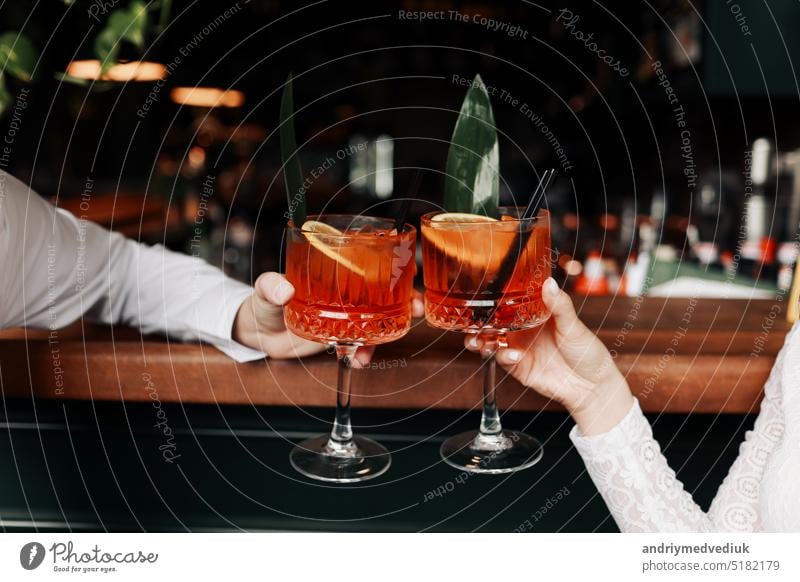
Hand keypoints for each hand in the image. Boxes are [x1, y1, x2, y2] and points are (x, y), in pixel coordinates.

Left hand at [233, 272, 423, 366]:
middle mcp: (346, 292)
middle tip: (417, 309)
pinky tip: (357, 360)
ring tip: (372, 349)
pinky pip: (360, 343)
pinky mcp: (341, 336)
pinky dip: (363, 353)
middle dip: (406, 300)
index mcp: (334, 271)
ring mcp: (346, 315)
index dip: (396, 266)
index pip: (371, 263)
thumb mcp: (265, 290)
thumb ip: (271, 287)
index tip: (411, 271)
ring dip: (385, 334)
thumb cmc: (264, 301)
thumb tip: (283, 289)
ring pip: (377, 321)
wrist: (259, 334)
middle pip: (385, 292)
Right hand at [465, 277, 633, 434]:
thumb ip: (559, 306)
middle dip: (477, 321)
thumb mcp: (574, 325)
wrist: (592, 386)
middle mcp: (523, 330)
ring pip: (490, 341)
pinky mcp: (518, 368)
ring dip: (481, 340)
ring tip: (479, 340)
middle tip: (470, 321)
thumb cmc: (588, 352)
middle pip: (493, 322)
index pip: (509, 302)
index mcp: (534, 314)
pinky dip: (503, 356)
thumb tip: (549, 283)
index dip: (493, 299)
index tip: (481, 293)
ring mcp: (519, 348)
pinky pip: (502, 360)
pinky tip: (514, 355)